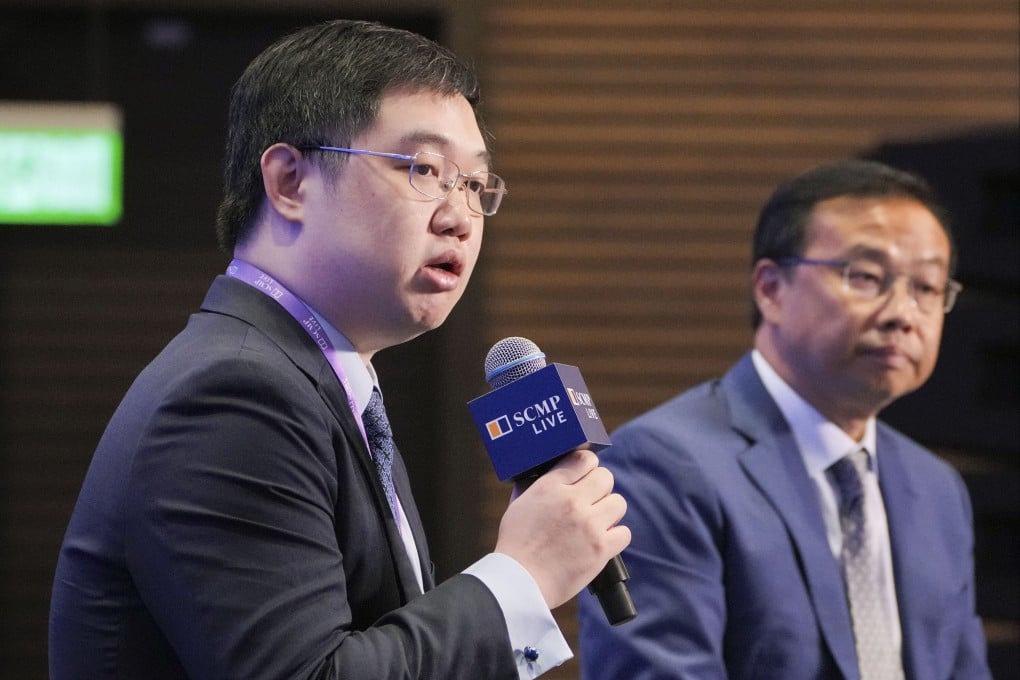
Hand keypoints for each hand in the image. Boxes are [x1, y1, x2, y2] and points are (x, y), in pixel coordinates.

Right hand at [494, 449, 630, 608]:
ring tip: (596, 523)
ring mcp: (589, 524)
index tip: (586, 476)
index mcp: (550, 487)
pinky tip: (602, 541)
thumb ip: (537, 486)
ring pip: (618, 502)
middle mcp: (572, 501)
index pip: (583, 459)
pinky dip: (615, 537)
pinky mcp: (601, 548)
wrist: (519, 581)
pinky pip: (624, 532)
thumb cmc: (516, 545)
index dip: (588, 467)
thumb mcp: (519, 504)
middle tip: (591, 502)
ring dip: (609, 512)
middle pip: (605, 478)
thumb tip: (550, 475)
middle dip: (600, 488)